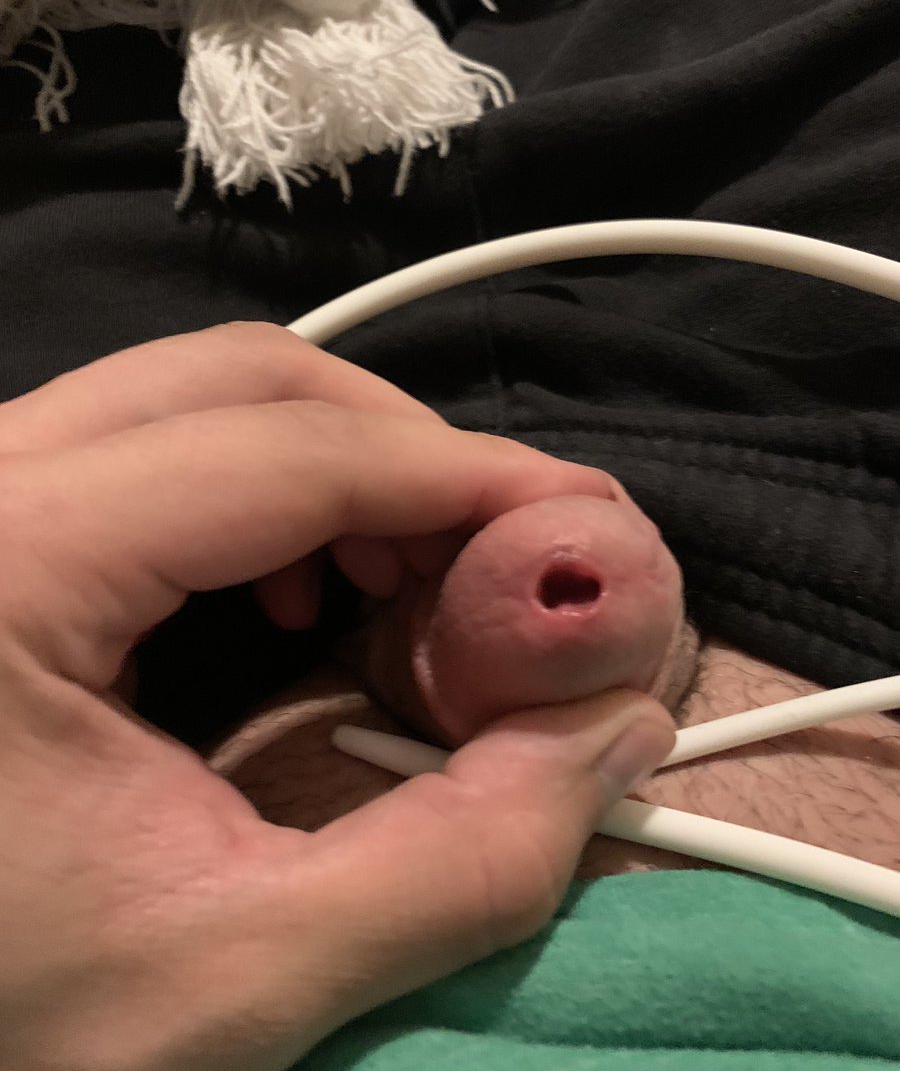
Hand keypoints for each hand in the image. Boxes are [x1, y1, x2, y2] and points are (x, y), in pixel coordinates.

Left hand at [0, 322, 674, 1070]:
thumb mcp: (237, 972)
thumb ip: (458, 859)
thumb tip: (614, 733)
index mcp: (7, 563)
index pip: (288, 454)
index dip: (463, 475)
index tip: (582, 518)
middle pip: (240, 381)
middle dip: (403, 452)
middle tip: (502, 553)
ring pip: (193, 400)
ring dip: (336, 467)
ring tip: (409, 578)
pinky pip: (145, 451)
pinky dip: (260, 497)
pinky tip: (298, 596)